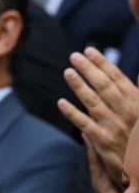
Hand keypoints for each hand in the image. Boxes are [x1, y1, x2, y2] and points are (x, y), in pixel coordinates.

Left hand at [57, 47, 138, 184]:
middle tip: (74, 56)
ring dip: (79, 86)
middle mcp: (127, 112)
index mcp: (138, 103)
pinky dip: (72, 113)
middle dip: (89, 69)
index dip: (103, 63)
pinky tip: (61, 103)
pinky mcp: (103, 141)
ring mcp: (114, 126)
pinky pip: (85, 124)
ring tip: (67, 72)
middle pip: (105, 86)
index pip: (118, 78)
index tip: (89, 51)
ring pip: (93, 101)